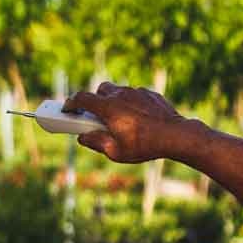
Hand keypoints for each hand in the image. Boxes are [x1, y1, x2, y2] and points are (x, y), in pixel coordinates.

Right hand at [63, 83, 192, 164]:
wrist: (176, 135)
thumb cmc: (145, 145)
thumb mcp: (115, 152)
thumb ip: (95, 142)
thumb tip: (82, 137)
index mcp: (108, 107)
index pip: (81, 98)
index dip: (70, 103)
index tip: (66, 109)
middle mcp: (121, 94)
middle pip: (99, 90)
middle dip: (94, 101)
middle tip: (94, 117)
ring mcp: (137, 92)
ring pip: (118, 91)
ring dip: (113, 101)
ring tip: (117, 119)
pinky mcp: (150, 94)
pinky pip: (134, 95)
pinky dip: (130, 103)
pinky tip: (136, 118)